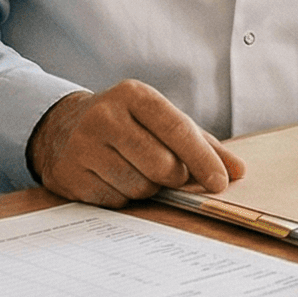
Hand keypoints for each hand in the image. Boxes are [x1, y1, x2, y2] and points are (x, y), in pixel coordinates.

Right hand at [26, 80, 245, 207]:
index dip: (203, 160)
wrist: (60, 128)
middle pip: (162, 165)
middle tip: (167, 172)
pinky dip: (123, 197)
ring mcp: (83, 146)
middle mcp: (104, 116)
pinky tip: (112, 178)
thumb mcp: (159, 121)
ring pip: (139, 187)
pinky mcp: (69, 175)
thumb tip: (237, 171)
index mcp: (133, 95)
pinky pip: (115, 201)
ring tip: (133, 170)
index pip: (178, 129)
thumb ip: (201, 143)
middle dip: (173, 177)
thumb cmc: (125, 125)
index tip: (221, 182)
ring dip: (147, 188)